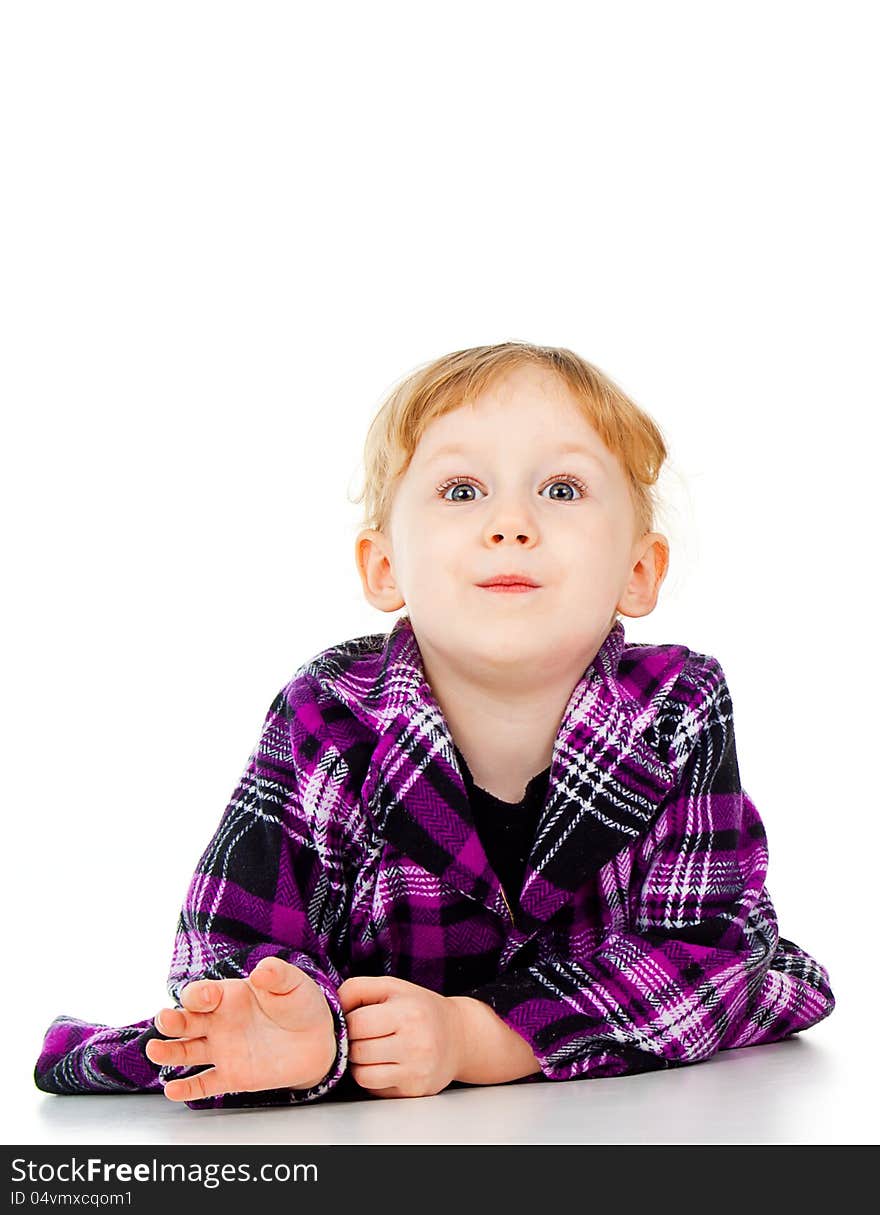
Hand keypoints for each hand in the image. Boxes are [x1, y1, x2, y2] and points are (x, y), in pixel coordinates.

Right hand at [145, 957, 336, 1101]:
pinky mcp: (232, 1076)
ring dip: (169, 1052)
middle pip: (186, 1021)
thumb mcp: (293, 983)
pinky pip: (204, 1083)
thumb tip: (262, 970)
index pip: (203, 993)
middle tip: (164, 1021)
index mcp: (228, 995)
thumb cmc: (299, 1004)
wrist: (317, 1039)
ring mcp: (222, 1050)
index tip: (208, 997)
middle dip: (172, 1020)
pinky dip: (188, 1088)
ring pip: (187, 1051)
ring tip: (154, 1051)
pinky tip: (173, 1090)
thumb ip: (277, 974)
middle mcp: (218, 1022)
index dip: (201, 994)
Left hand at [337, 975, 463, 1097]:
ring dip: (359, 1063)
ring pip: (362, 1074)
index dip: (349, 1022)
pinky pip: (375, 1088)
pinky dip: (372, 1077)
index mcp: (408, 1012)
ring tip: (371, 1050)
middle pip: (358, 1050)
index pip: (357, 1024)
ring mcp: (417, 1070)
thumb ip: (357, 989)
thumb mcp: (391, 987)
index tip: (356, 1019)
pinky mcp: (415, 1090)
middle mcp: (416, 1043)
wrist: (459, 1037)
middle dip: (353, 1043)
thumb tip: (331, 1009)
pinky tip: (384, 1064)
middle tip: (362, 1036)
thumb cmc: (418, 1008)